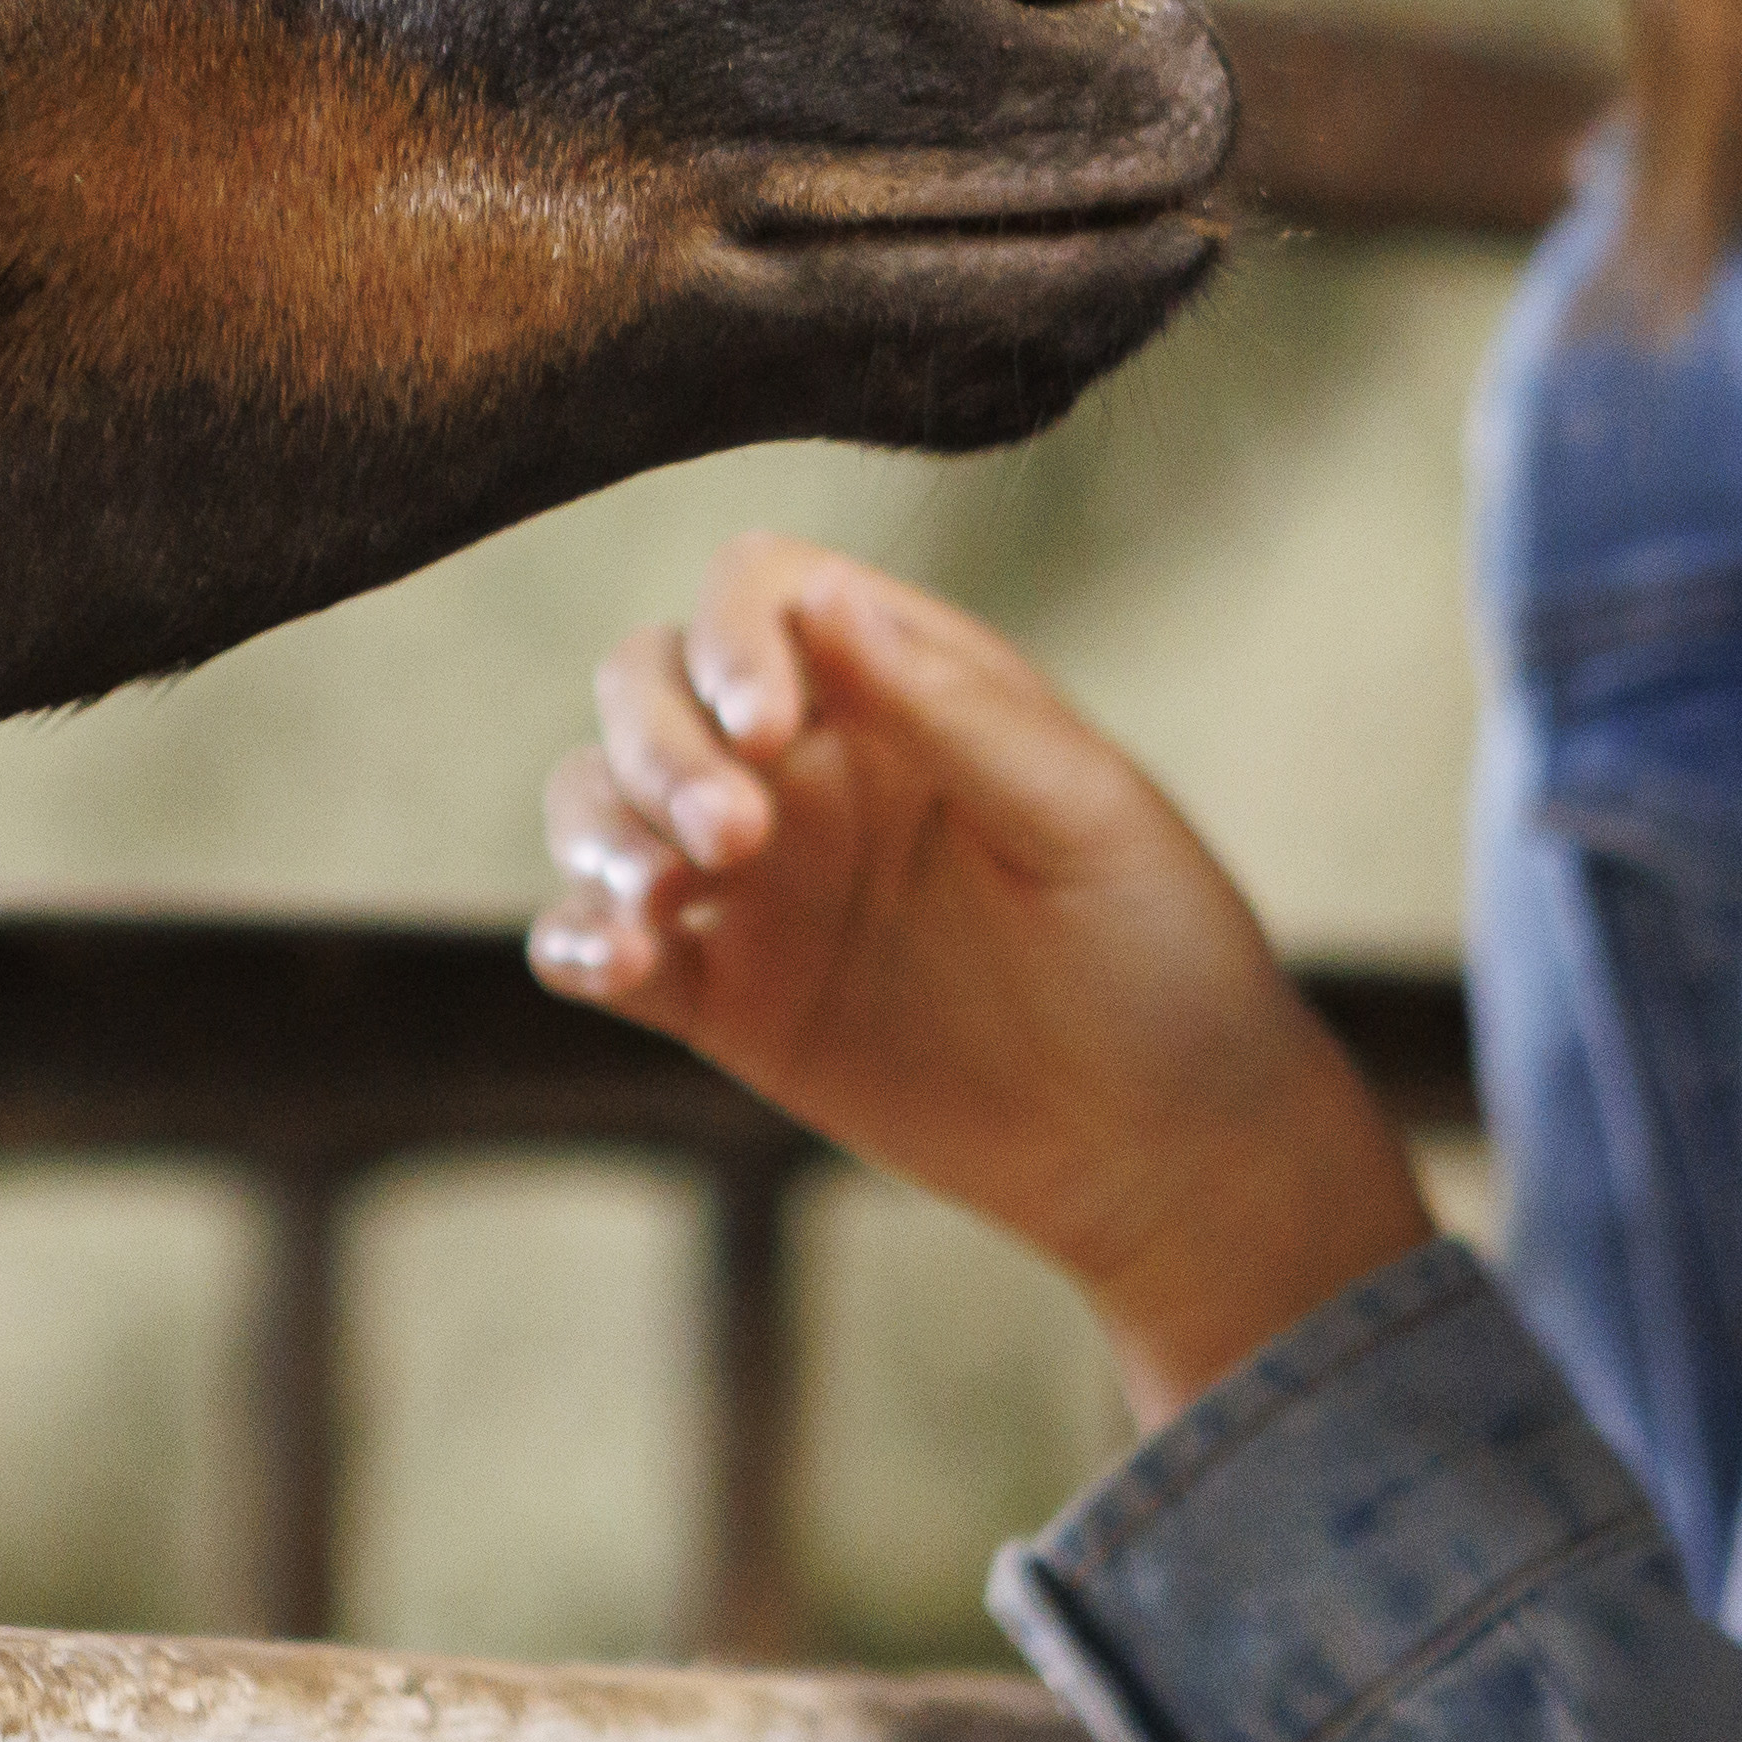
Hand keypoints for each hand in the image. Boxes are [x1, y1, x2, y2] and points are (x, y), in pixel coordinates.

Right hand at [531, 532, 1433, 1421]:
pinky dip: (575, 937)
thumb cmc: (1157, 950)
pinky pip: (599, 940)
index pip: (761, 594)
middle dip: (660, 744)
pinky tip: (613, 962)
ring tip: (661, 905)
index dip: (734, 636)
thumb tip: (824, 596)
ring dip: (604, 832)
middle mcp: (805, 763)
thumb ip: (951, 708)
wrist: (1166, 1148)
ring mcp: (753, 879)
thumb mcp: (1081, 814)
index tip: (767, 727)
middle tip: (734, 839)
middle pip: (651, 685)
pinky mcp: (721, 995)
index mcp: (899, 686)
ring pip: (600, 800)